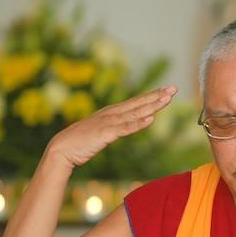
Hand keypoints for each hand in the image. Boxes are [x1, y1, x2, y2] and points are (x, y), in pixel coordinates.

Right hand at [48, 85, 177, 168]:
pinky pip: (125, 129)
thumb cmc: (82, 142)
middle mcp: (112, 114)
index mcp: (112, 113)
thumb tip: (129, 125)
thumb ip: (117, 127)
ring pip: (135, 113)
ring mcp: (109, 122)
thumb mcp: (103, 132)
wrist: (62, 149)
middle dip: (157, 96)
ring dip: (152, 106)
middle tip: (173, 88)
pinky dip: (138, 124)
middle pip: (138, 103)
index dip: (152, 95)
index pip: (136, 102)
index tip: (167, 90)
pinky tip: (150, 120)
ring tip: (166, 99)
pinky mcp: (105, 133)